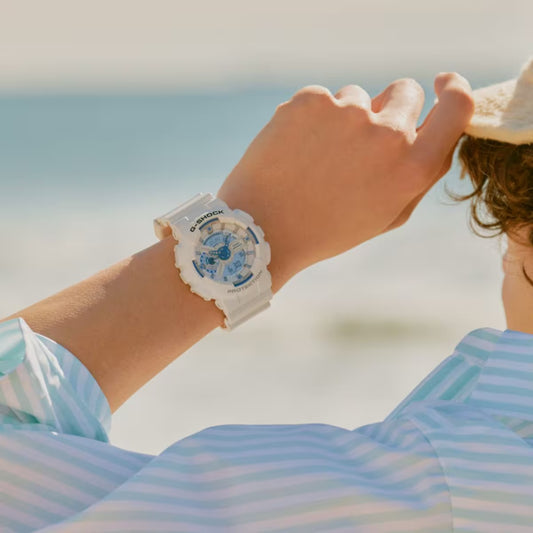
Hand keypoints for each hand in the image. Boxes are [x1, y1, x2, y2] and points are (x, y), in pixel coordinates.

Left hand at [217, 73, 473, 289]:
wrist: (262, 230)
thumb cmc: (326, 229)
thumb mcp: (385, 215)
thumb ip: (418, 174)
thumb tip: (435, 134)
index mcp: (412, 168)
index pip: (457, 107)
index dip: (453, 90)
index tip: (442, 84)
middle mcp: (386, 135)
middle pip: (405, 91)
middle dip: (390, 108)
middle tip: (361, 139)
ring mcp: (347, 112)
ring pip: (357, 97)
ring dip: (345, 119)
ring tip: (318, 160)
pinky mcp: (310, 101)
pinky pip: (322, 99)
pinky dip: (312, 118)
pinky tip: (296, 150)